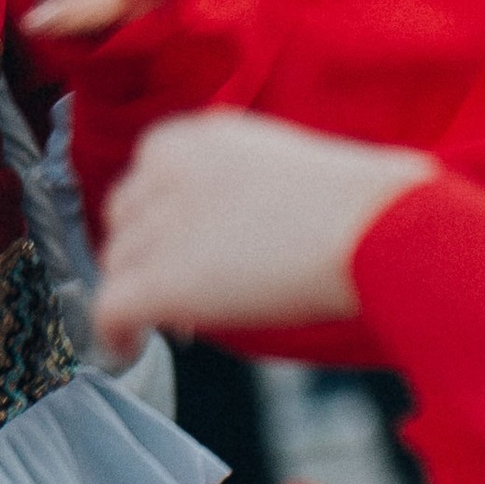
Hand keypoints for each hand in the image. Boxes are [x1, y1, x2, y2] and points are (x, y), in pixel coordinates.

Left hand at [94, 110, 433, 363]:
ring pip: (117, 267)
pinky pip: (108, 310)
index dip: (159, 223)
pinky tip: (130, 346)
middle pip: (123, 223)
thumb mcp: (272, 166)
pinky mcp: (159, 281)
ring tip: (181, 319)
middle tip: (186, 288)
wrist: (376, 227)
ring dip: (141, 293)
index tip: (184, 249)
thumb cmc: (355, 203)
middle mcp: (160, 172)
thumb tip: (210, 234)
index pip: (142, 181)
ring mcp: (157, 226)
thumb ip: (224, 187)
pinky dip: (113, 333)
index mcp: (188, 137)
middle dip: (147, 255)